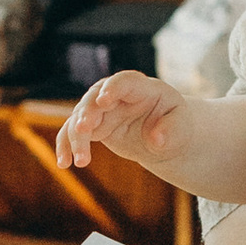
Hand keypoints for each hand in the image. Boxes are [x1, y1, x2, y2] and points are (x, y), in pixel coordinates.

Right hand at [59, 71, 188, 173]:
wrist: (163, 134)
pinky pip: (72, 133)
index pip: (124, 81)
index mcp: (141, 88)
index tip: (104, 99)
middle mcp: (115, 94)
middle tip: (84, 129)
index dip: (113, 88)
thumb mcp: (181, 126)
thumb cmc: (174, 124)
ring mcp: (100, 109)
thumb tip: (156, 140)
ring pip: (80, 117)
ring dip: (76, 137)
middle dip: (87, 112)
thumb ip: (171, 130)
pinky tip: (64, 163)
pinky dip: (66, 146)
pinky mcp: (91, 126)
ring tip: (81, 161)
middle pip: (95, 97)